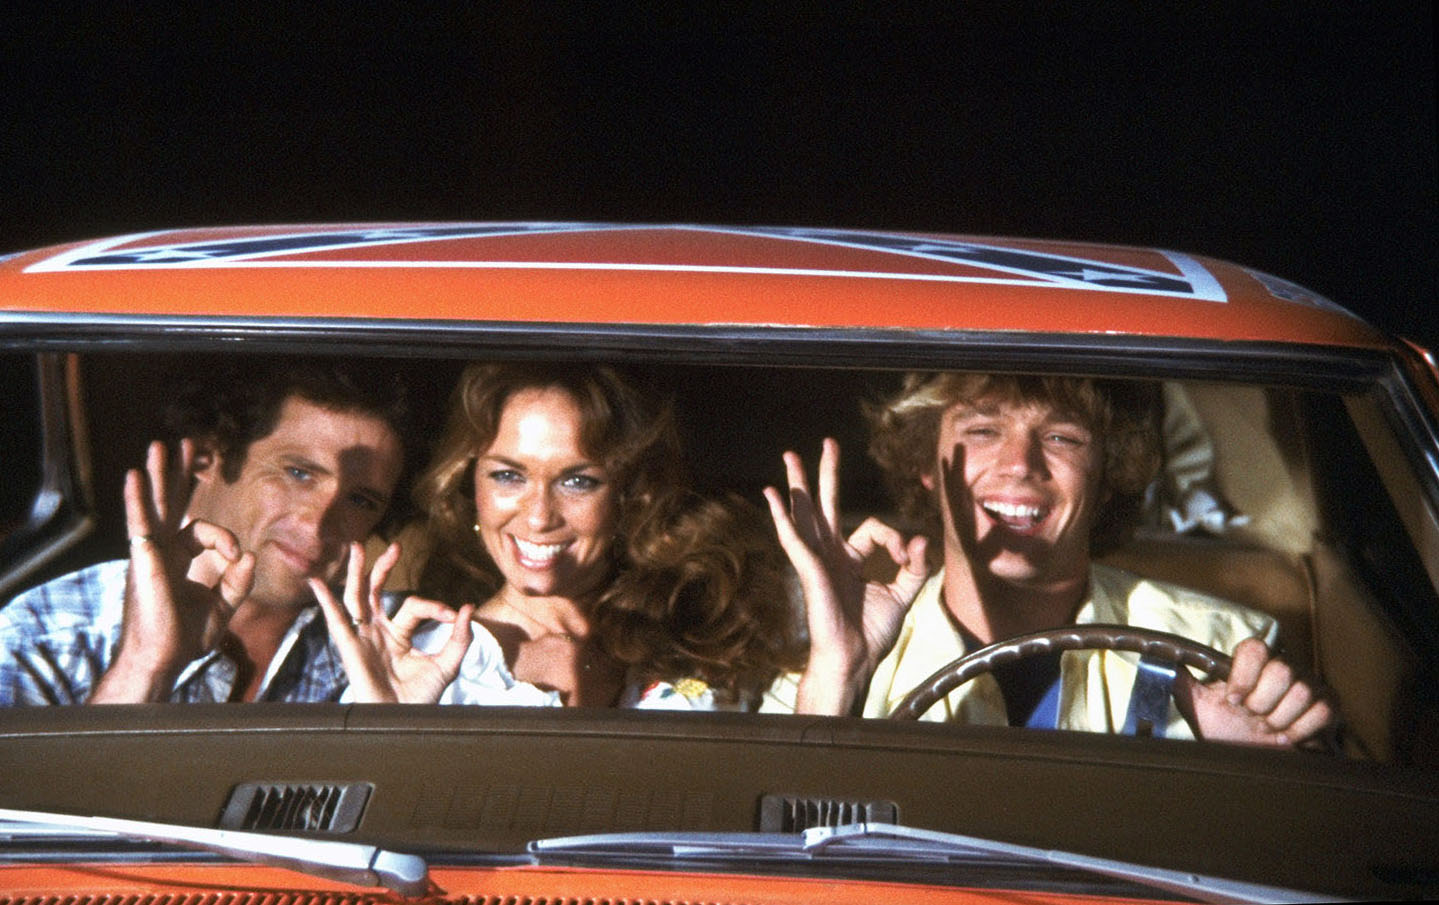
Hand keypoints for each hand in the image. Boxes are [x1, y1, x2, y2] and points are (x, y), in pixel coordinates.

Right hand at [91, 440, 254, 702]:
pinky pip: (139, 523)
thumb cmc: (184, 637)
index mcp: (180, 559)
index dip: (225, 540)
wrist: (163, 658)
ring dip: (159, 475)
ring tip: (159, 445)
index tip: (235, 557)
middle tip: (185, 444)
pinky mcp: (143, 559)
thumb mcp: (221, 607)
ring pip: (155, 505)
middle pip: (171, 503)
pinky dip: (137, 499)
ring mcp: (151, 552)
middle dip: (178, 473)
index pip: (204, 530)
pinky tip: (136, 477)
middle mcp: (163, 550)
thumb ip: (238, 581)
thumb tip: (249, 553)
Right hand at [310, 541, 473, 702]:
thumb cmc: (422, 698)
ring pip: (356, 598)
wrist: (405, 722)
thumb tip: (468, 608)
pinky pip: (336, 622)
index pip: (414, 606)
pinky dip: (325, 601)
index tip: (453, 615)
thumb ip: (459, 637)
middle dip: (383, 568)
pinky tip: (316, 582)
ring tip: (357, 547)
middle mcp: (378, 632)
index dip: (434, 607)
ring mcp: (363, 638)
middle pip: (376, 592)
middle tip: (395, 546)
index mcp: (399, 634)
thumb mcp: (447, 664)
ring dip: (356, 573)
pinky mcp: (351, 649)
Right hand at [764, 438, 928, 714]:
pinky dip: (782, 516)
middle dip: (826, 474)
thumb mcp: (902, 594)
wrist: (853, 658)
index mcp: (849, 558)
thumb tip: (922, 537)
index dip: (896, 538)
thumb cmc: (871, 632)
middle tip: (827, 444)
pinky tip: (772, 495)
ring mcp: (817, 559)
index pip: (874, 528)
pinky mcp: (808, 569)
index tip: (909, 555)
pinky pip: (793, 538)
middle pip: (826, 504)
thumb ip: (915, 566)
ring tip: (789, 456)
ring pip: (805, 514)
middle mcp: (830, 554)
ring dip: (797, 484)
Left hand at [1174, 637, 1336, 746]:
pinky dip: (1302, 729)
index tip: (1232, 699)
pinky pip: (1323, 710)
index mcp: (1252, 662)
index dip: (1243, 676)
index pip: (1254, 648)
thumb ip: (1181, 682)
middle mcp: (1283, 667)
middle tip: (1252, 717)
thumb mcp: (1200, 706)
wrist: (1254, 757)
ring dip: (1280, 719)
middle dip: (1261, 703)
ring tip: (1267, 728)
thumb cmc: (1227, 728)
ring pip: (1301, 692)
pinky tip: (1287, 737)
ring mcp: (1308, 684)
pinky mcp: (1328, 705)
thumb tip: (1157, 661)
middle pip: (1281, 672)